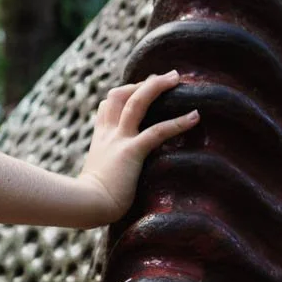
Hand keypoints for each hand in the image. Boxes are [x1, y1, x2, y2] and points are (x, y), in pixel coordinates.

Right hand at [76, 71, 199, 224]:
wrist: (86, 205)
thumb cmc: (91, 201)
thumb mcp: (95, 178)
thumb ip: (105, 172)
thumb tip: (113, 182)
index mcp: (100, 139)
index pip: (107, 106)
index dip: (124, 94)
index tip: (141, 89)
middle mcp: (108, 134)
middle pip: (121, 95)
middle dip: (143, 83)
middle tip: (166, 77)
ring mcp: (119, 140)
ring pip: (137, 102)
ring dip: (157, 87)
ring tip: (177, 78)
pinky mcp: (132, 151)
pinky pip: (157, 131)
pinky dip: (178, 122)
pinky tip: (195, 116)